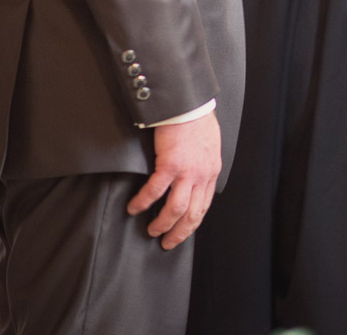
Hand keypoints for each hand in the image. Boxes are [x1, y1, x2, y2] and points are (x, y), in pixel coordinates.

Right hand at [126, 111, 222, 249]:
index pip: (204, 205)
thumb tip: (195, 175)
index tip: (183, 231)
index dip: (192, 222)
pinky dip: (144, 202)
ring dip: (163, 223)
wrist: (189, 104)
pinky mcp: (170, 164)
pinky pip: (155, 191)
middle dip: (179, 232)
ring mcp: (187, 171)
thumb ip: (203, 163)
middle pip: (192, 213)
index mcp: (211, 171)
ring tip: (152, 230)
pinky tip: (135, 208)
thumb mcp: (209, 146)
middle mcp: (202, 175)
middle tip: (167, 242)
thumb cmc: (196, 120)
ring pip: (175, 209)